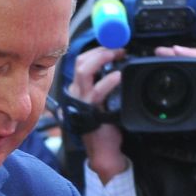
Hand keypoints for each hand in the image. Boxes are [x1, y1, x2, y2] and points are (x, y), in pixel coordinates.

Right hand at [67, 46, 127, 179]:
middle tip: (118, 48)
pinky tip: (118, 76)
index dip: (97, 50)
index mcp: (78, 88)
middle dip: (100, 50)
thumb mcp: (103, 101)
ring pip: (84, 71)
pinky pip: (97, 92)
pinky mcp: (90, 111)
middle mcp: (76, 93)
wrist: (104, 150)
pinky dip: (108, 81)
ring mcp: (81, 101)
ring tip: (117, 55)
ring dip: (102, 59)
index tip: (114, 45)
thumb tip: (119, 67)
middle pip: (80, 62)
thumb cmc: (105, 125)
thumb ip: (105, 85)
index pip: (82, 61)